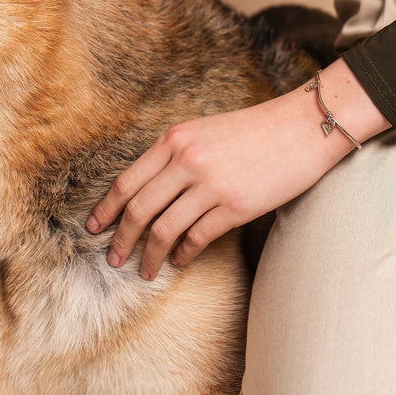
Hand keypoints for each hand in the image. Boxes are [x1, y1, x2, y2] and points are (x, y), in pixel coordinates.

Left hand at [86, 60, 389, 279]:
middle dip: (121, 239)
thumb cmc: (252, 130)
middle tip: (112, 259)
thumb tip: (147, 191)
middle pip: (138, 209)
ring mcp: (210, 184)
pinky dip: (184, 254)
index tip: (94, 227)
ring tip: (144, 270)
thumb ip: (174, 156)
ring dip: (149, 255)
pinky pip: (197, 238)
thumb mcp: (203, 132)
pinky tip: (180, 261)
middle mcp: (186, 160)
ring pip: (164, 229)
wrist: (301, 126)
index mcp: (173, 139)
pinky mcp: (235, 206)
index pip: (127, 180)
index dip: (106, 207)